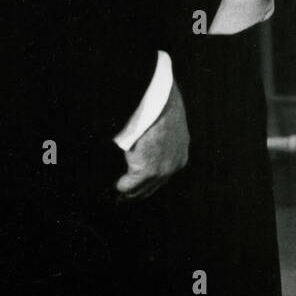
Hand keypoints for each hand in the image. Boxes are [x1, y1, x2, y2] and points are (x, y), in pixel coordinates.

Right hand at [116, 78, 190, 199]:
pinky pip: (128, 184)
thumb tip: (147, 146)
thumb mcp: (168, 126)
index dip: (148, 183)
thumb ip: (161, 141)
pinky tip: (115, 184)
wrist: (162, 101)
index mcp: (180, 156)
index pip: (163, 177)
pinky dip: (121, 184)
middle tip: (122, 194)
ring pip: (140, 189)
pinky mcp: (146, 169)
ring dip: (127, 189)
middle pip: (152, 187)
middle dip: (137, 191)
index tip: (136, 185)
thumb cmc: (162, 107)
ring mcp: (161, 170)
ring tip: (116, 190)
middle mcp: (173, 166)